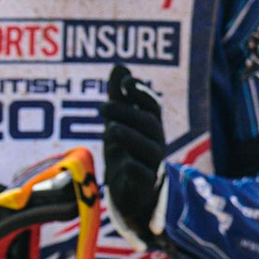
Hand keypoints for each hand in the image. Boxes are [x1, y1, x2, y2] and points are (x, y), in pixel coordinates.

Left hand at [103, 63, 166, 247]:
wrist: (132, 192)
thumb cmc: (126, 151)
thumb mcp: (119, 123)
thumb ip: (120, 97)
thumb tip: (119, 66)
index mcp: (150, 126)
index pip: (152, 106)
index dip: (142, 93)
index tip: (126, 82)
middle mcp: (155, 142)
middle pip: (149, 124)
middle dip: (128, 114)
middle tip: (102, 107)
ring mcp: (152, 163)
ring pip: (148, 148)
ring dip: (131, 137)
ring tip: (110, 130)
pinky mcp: (145, 185)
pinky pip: (144, 175)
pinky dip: (135, 168)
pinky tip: (123, 163)